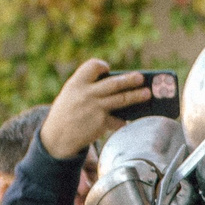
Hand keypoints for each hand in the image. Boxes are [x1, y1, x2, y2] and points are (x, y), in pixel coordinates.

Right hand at [39, 60, 155, 159]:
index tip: (107, 68)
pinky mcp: (101, 123)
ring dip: (136, 96)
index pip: (92, 66)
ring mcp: (95, 108)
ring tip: (147, 94)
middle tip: (141, 77)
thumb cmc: (67, 113)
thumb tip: (118, 88)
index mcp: (76, 83)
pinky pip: (118, 120)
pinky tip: (123, 121)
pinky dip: (121, 121)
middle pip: (113, 83)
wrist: (56, 138)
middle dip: (129, 80)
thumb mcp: (70, 95)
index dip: (101, 66)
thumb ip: (88, 89)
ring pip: (121, 100)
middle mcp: (87, 94)